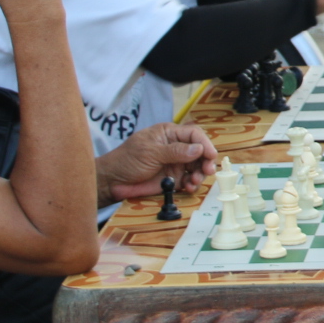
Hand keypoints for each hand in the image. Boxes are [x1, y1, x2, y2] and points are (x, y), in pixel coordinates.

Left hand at [96, 123, 218, 205]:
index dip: (204, 143)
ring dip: (199, 174)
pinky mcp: (173, 180)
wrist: (112, 181)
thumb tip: (198, 149)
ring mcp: (175, 164)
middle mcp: (176, 148)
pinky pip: (189, 181)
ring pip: (196, 167)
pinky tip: (189, 188)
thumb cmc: (127, 160)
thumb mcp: (150, 152)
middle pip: (199, 151)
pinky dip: (192, 185)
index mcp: (169, 134)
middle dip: (205, 161)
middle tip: (208, 171)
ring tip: (194, 182)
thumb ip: (175, 151)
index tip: (210, 155)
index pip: (193, 134)